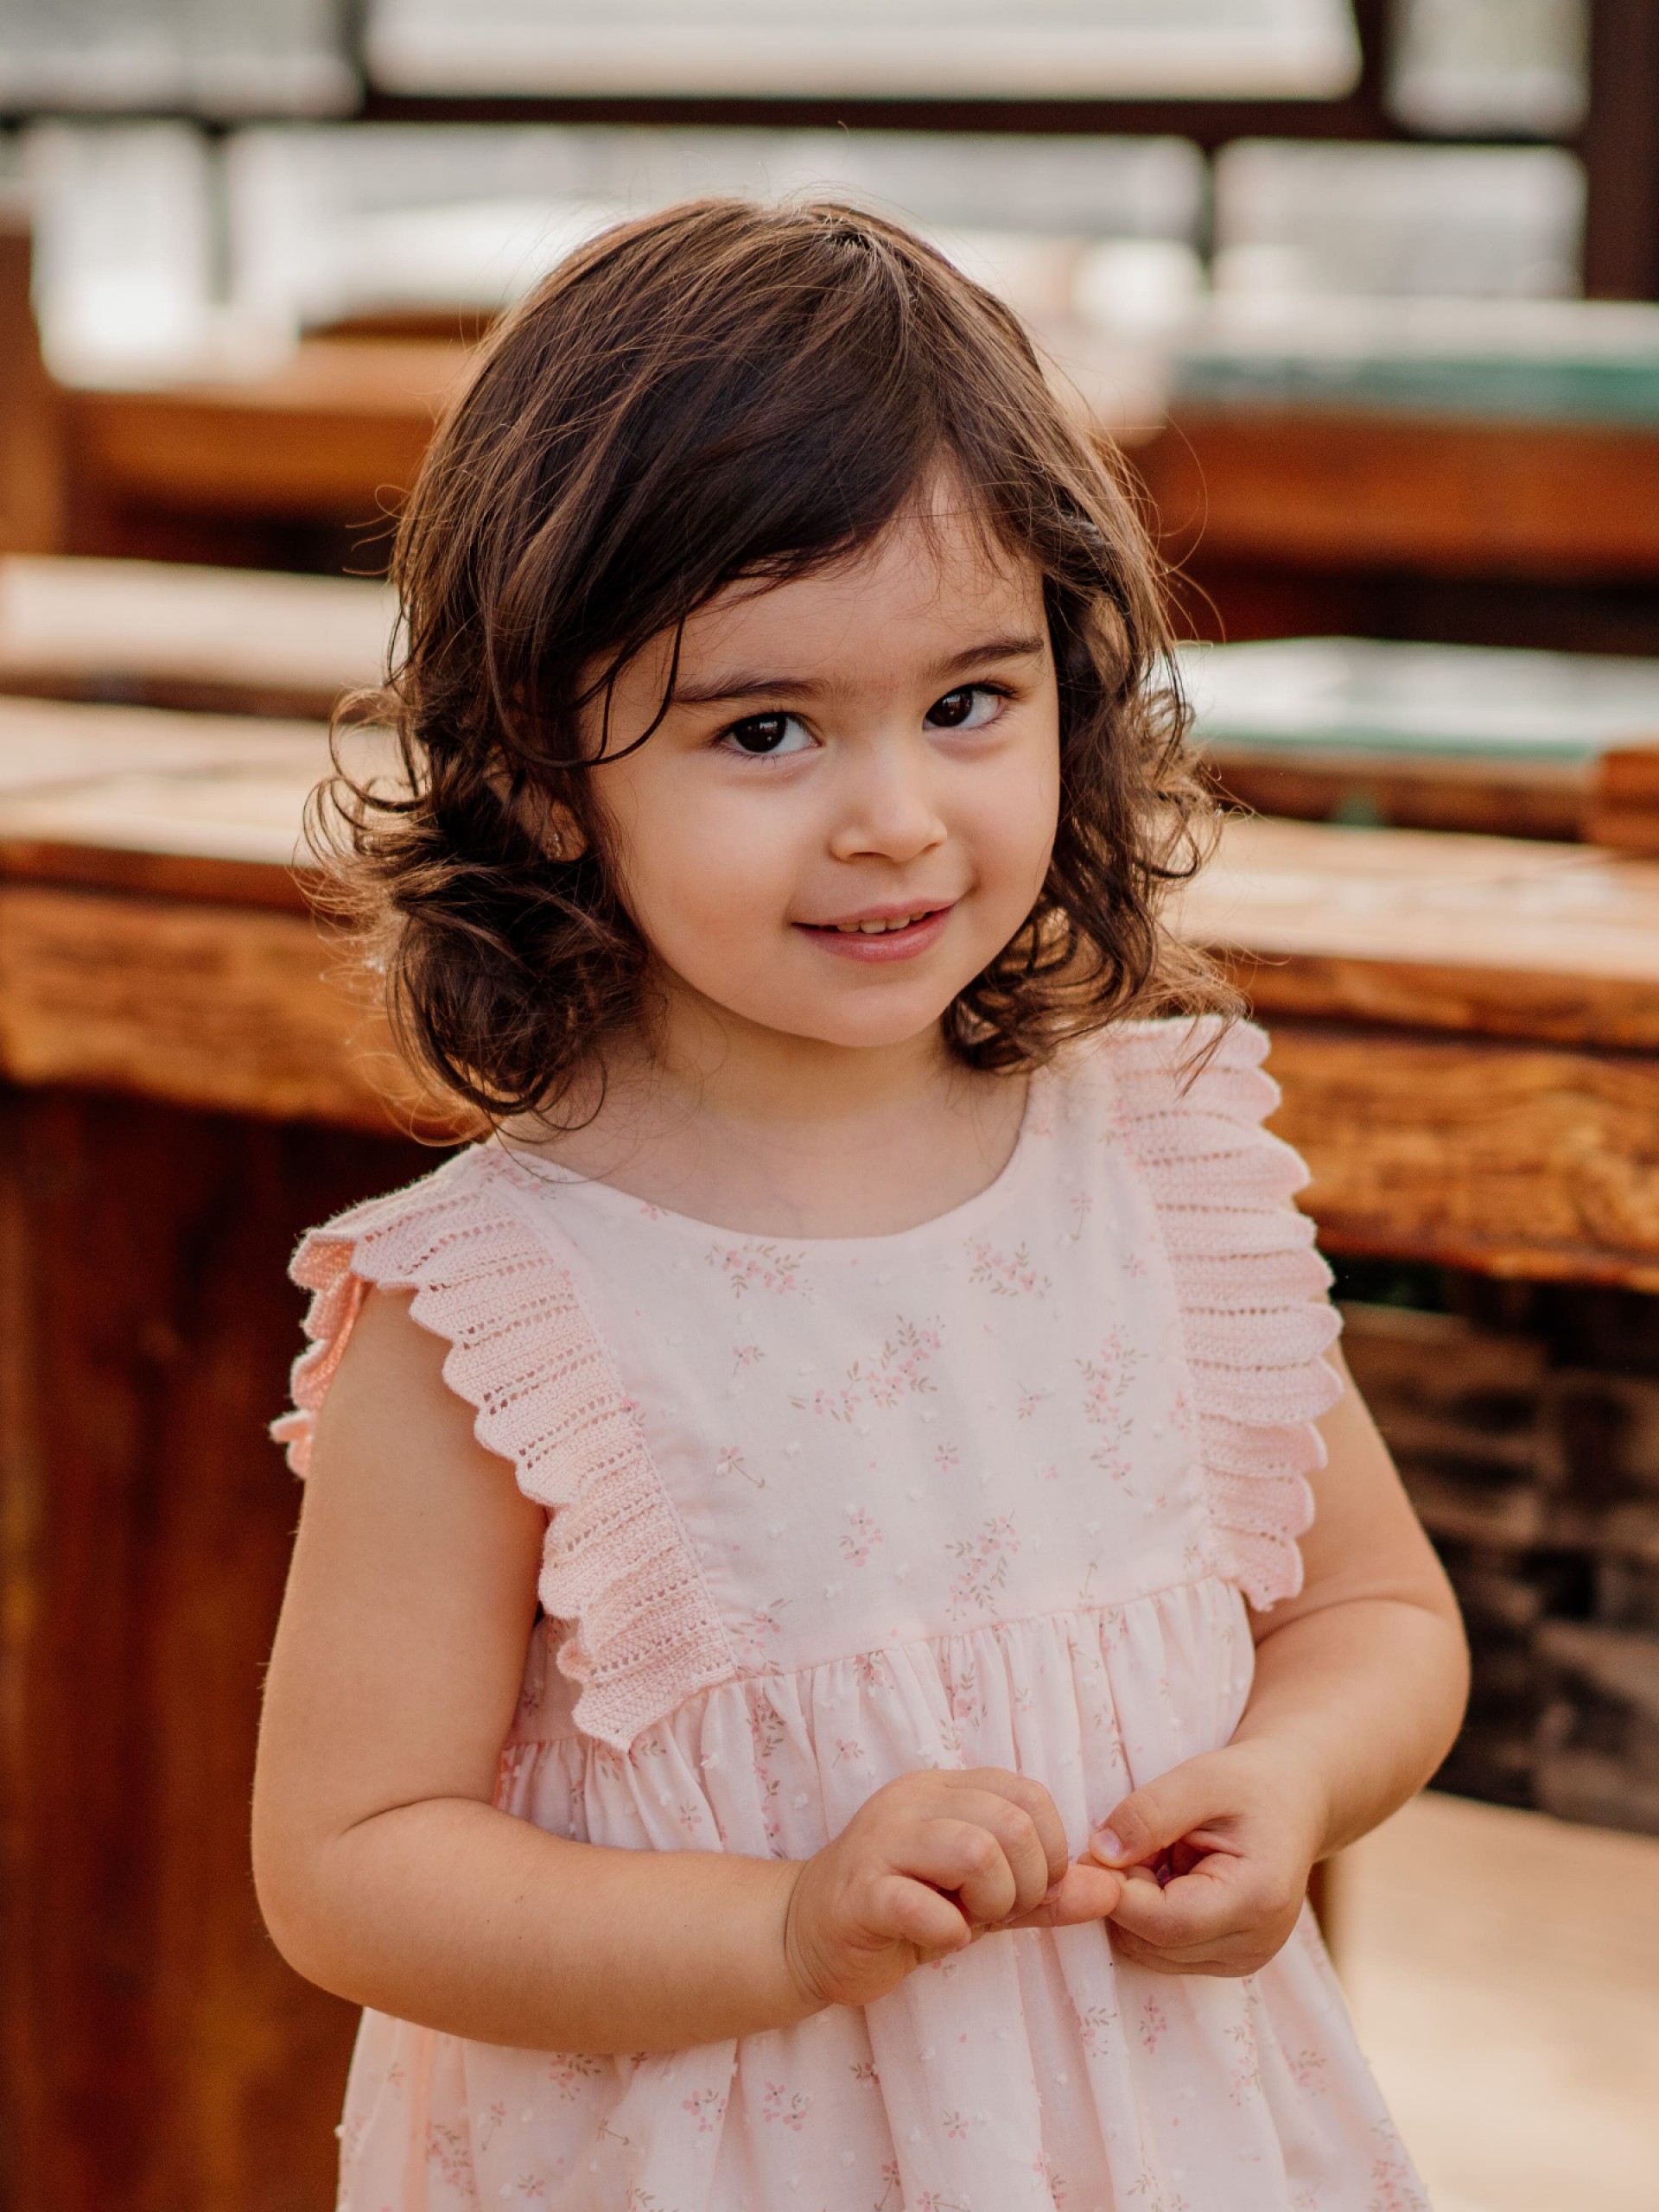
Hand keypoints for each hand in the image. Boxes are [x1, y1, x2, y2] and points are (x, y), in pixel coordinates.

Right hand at [783, 1766, 1121, 2009]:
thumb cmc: (903, 1911)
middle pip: (1011, 1822)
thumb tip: (1112, 1891)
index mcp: (943, 1790)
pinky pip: (922, 1904)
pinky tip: (940, 1939)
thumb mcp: (982, 1899)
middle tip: (1000, 1912)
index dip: (1050, 1849)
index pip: (1028, 1794)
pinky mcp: (858, 1893)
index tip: (1030, 1890)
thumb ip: (1044, 1894)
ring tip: (971, 1921)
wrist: (804, 1937)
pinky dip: (949, 1931)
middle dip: (1027, 1880)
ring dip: (993, 1901)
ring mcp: (881, 1842)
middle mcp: (913, 1802)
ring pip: (974, 1850)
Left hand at [1087, 1739, 1325, 1977]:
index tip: (1094, 1850)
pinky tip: (1169, 1876)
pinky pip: (1163, 1951)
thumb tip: (1099, 1855)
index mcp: (1257, 1899)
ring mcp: (1244, 1960)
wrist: (1293, 1802)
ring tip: (1158, 1855)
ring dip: (1135, 1906)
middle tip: (1132, 1842)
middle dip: (1124, 1895)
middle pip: (1153, 1943)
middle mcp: (1255, 1944)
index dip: (1117, 1892)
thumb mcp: (1199, 1779)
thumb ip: (1148, 1815)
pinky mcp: (1228, 1962)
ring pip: (1150, 1952)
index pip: (1165, 1923)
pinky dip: (1149, 1916)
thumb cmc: (1249, 1785)